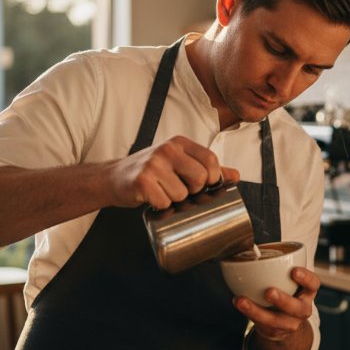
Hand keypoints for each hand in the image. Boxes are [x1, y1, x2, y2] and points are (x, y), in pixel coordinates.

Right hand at [106, 135, 239, 208]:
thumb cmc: (150, 171)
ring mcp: (153, 164)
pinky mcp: (142, 181)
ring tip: (163, 192)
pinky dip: (160, 206)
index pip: (211, 159)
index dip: (213, 177)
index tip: (205, 185)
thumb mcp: (178, 163)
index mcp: (179, 143)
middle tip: (180, 190)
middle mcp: (167, 149)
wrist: (114, 177)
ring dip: (175, 200)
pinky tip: (152, 198)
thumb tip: (236, 175)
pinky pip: (164, 202)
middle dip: (194, 191)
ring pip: (183, 194)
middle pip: (200, 177)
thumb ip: (206, 168)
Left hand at [234, 266, 319, 343]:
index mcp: (308, 292)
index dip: (306, 278)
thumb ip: (278, 266)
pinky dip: (248, 313)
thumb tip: (249, 243)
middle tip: (269, 291)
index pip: (313, 284)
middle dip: (283, 300)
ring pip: (276, 321)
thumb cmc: (284, 290)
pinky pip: (261, 324)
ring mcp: (289, 323)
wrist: (284, 321)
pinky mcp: (274, 331)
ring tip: (241, 301)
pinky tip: (238, 302)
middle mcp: (302, 309)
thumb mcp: (287, 279)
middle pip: (298, 308)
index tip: (293, 270)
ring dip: (257, 311)